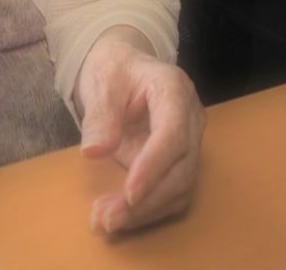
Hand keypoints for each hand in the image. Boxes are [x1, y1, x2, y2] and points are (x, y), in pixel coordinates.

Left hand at [74, 28, 204, 235]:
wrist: (122, 66)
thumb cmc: (113, 69)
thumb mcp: (100, 81)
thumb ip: (100, 114)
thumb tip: (94, 152)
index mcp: (174, 89)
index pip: (173, 134)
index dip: (154, 167)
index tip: (129, 194)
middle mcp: (191, 118)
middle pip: (182, 168)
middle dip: (148, 199)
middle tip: (108, 218)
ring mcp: (190, 141)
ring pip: (181, 187)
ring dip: (147, 211)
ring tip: (106, 220)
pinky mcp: (180, 160)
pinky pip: (172, 191)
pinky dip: (148, 209)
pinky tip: (119, 216)